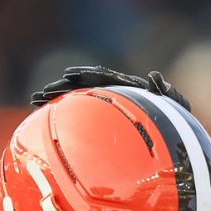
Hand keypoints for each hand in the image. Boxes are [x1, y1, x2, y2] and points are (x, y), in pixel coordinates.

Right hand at [32, 65, 190, 111]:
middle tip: (40, 94)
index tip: (68, 76)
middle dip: (61, 88)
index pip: (101, 78)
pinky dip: (64, 111)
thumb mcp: (173, 105)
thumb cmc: (174, 121)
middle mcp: (113, 93)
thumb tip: (155, 75)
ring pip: (76, 98)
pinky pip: (80, 111)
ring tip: (35, 101)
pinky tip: (47, 115)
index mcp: (126, 88)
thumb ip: (166, 91)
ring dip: (56, 98)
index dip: (84, 76)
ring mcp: (106, 105)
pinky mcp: (102, 117)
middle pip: (82, 86)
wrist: (170, 136)